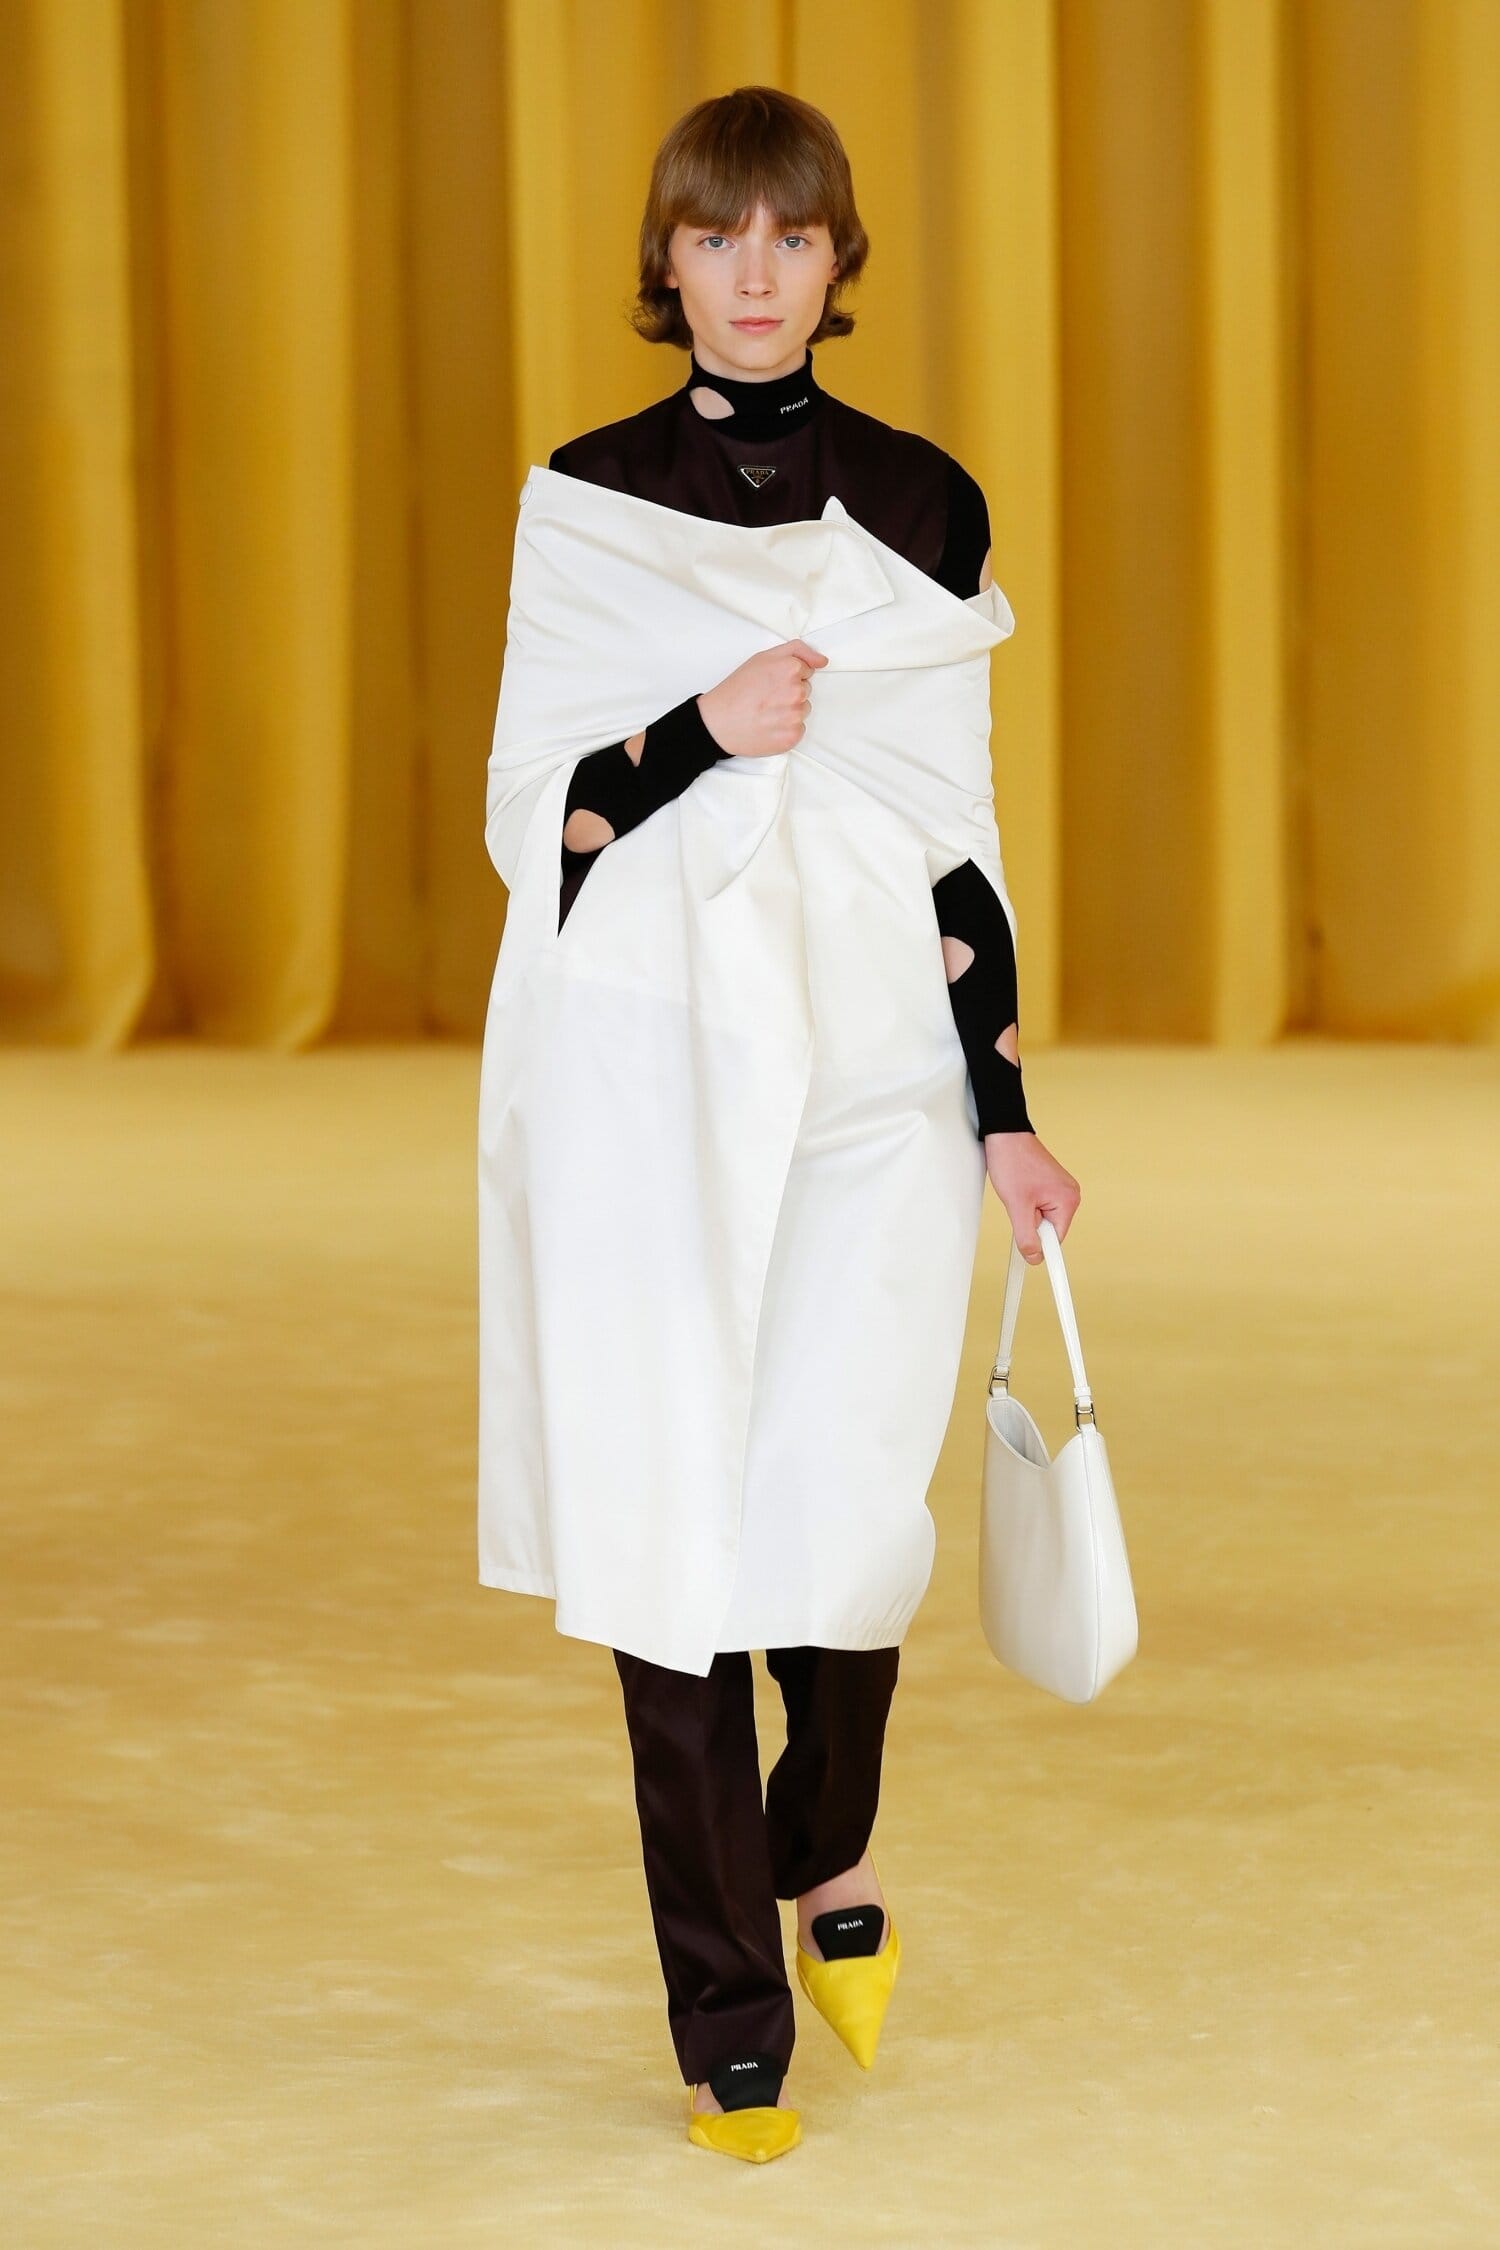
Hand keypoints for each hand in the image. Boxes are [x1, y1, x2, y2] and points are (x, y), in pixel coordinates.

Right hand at [696, 638, 828, 758]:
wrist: (718, 722)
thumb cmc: (737, 689)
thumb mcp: (763, 657)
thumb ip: (797, 651)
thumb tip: (822, 661)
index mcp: (790, 669)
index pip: (806, 671)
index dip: (787, 675)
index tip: (771, 682)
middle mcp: (796, 692)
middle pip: (806, 691)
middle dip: (790, 693)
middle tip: (766, 698)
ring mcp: (795, 716)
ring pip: (803, 710)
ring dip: (789, 712)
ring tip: (766, 712)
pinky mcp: (792, 736)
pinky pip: (799, 730)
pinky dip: (786, 729)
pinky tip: (769, 726)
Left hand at [982, 1131, 1080, 1263]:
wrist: (1005, 1134)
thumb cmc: (1013, 1162)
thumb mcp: (1017, 1206)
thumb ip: (1026, 1236)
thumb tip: (1035, 1257)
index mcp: (1068, 1201)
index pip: (1056, 1240)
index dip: (1043, 1248)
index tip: (1043, 1269)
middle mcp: (1070, 1195)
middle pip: (1049, 1230)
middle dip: (1031, 1224)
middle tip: (1018, 1205)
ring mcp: (1062, 1189)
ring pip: (1043, 1219)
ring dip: (1028, 1213)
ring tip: (1018, 1193)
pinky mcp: (1052, 1186)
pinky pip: (1041, 1207)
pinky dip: (1028, 1205)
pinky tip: (1020, 1191)